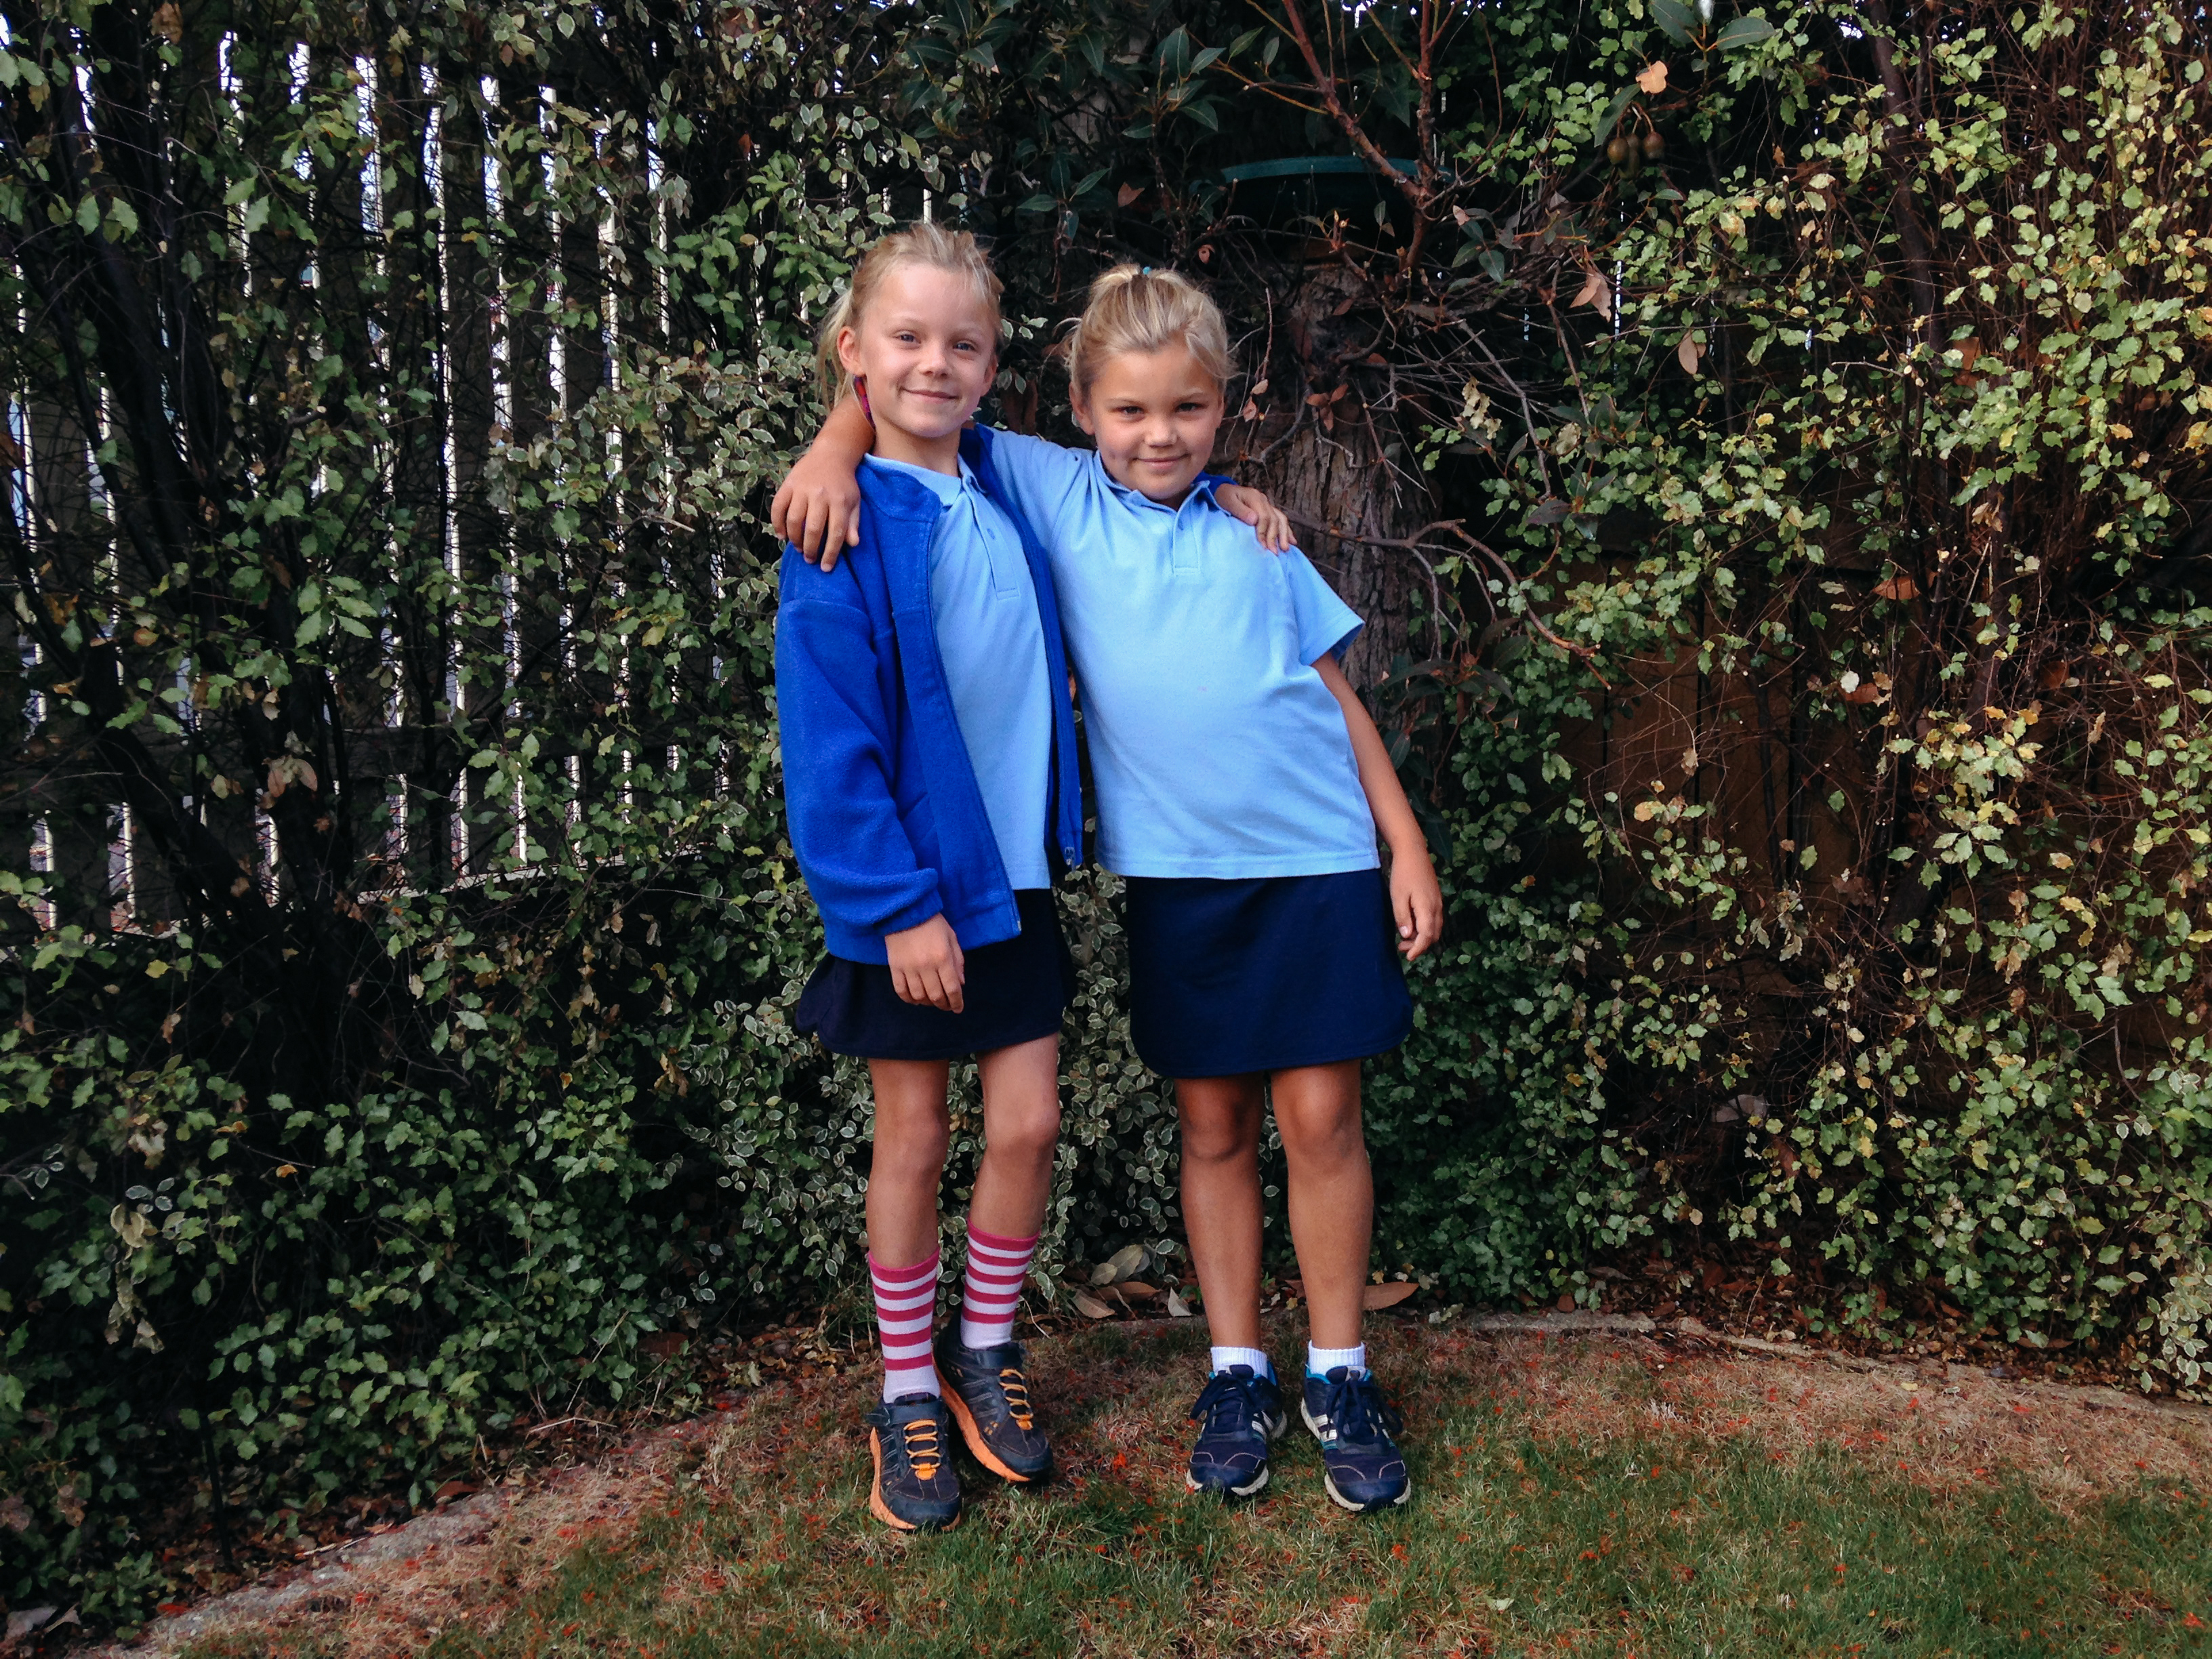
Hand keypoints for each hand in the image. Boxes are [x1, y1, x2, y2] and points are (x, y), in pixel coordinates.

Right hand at [770, 452, 862, 572]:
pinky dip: (777, 523)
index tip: (826, 568)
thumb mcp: (854, 502)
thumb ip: (853, 523)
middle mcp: (820, 495)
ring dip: (794, 538)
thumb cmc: (844, 484)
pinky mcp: (788, 484)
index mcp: (840, 501)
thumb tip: (853, 544)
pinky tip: (781, 535)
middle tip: (809, 559)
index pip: (835, 533)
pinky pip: (778, 506)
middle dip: (810, 549)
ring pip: (793, 519)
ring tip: (798, 548)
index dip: (830, 553)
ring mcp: (802, 488)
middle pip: (812, 529)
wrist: (831, 455)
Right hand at [886, 914, 965, 1011]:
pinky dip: (908, 999)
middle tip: (946, 1006)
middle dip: (943, 1005)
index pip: (952, 988)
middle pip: (936, 995)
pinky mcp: (894, 968)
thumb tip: (960, 983)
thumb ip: (958, 961)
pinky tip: (915, 999)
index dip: (956, 1002)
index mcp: (943, 958)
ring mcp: (908, 968)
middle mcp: (926, 966)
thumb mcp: (952, 938)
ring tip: (931, 1001)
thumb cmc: (932, 923)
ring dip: (927, 1003)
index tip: (958, 1008)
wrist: (905, 912)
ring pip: (919, 996)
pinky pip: (901, 990)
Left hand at [1220, 483, 1294, 552]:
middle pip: (1274, 519)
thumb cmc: (1223, 497)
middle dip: (1274, 537)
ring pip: (1281, 519)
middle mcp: (1263, 500)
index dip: (1264, 532)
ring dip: (1284, 535)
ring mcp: (1267, 504)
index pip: (1264, 517)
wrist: (1222, 489)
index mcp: (1254, 497)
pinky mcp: (1268, 509)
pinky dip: (1287, 530)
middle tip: (1274, 552)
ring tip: (1285, 549)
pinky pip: (1281, 519)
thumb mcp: (1227, 501)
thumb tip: (1254, 520)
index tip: (1262, 546)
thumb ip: (1240, 510)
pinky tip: (1292, 541)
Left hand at [1388, 842, 1444, 961]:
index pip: (1426, 936)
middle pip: (1433, 935)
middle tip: (1401, 947)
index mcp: (1427, 908)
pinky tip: (1411, 924)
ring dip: (1422, 937)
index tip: (1408, 957)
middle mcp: (1436, 907)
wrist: (1413, 852)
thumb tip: (1407, 935)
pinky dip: (1425, 928)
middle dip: (1419, 945)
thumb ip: (1402, 917)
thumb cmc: (1403, 873)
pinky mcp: (1436, 898)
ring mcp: (1438, 902)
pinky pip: (1434, 919)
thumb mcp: (1397, 896)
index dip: (1418, 949)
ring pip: (1435, 928)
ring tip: (1404, 938)